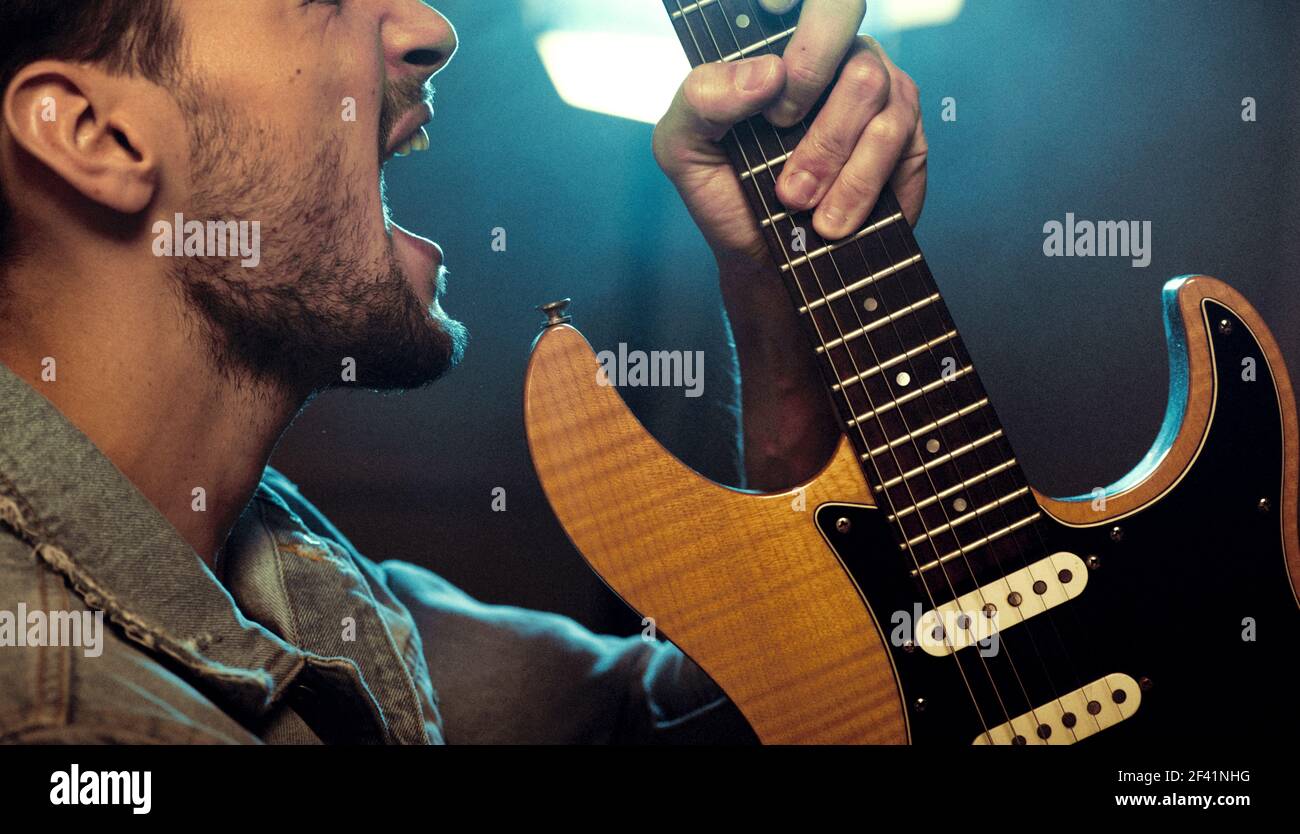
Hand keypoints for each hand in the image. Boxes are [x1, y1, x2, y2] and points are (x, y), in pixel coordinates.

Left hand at [652, 0, 926, 274]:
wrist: (761, 258)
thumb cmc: (724, 191)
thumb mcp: (682, 145)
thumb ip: (702, 96)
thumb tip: (770, 71)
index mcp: (784, 41)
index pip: (816, 2)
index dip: (802, 38)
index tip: (772, 111)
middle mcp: (839, 54)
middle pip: (854, 57)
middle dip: (818, 134)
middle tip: (788, 184)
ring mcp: (882, 92)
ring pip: (878, 102)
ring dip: (837, 170)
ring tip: (805, 210)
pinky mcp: (910, 138)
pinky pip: (900, 145)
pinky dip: (860, 189)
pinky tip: (834, 218)